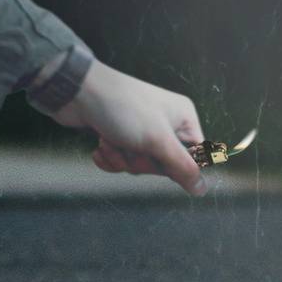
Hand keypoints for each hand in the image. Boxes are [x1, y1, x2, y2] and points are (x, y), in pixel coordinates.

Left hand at [49, 60, 206, 194]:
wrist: (78, 92)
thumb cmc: (123, 108)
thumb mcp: (159, 140)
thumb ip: (183, 167)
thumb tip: (202, 188)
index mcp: (183, 118)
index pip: (193, 158)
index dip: (175, 165)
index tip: (160, 157)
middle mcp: (164, 123)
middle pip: (162, 166)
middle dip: (140, 160)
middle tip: (129, 144)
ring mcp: (141, 130)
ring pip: (139, 165)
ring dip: (121, 157)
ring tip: (109, 139)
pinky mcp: (120, 135)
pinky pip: (121, 161)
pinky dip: (109, 157)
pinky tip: (100, 145)